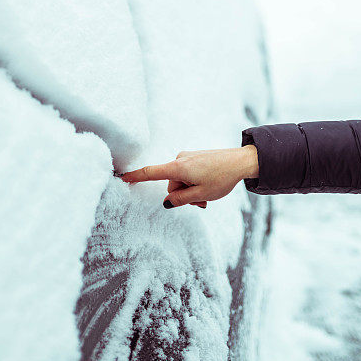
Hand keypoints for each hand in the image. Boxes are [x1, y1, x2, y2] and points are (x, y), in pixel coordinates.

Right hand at [119, 145, 258, 208]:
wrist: (240, 162)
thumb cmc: (221, 178)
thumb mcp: (200, 195)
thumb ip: (180, 200)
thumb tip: (166, 201)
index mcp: (178, 168)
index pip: (151, 172)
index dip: (135, 176)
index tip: (121, 177)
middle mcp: (180, 159)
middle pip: (171, 184)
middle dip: (183, 195)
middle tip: (202, 202)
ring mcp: (187, 157)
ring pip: (181, 181)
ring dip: (191, 191)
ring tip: (208, 196)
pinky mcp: (194, 158)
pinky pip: (188, 174)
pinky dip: (195, 184)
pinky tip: (209, 187)